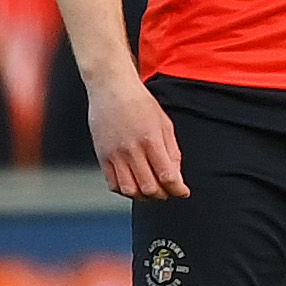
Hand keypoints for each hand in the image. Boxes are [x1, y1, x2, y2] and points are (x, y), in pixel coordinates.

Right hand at [89, 74, 184, 199]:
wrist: (112, 90)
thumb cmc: (140, 103)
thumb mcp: (164, 123)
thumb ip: (171, 150)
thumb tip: (176, 174)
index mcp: (151, 140)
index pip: (166, 175)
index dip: (177, 189)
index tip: (183, 192)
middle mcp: (131, 150)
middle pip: (148, 187)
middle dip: (163, 195)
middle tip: (169, 192)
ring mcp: (114, 155)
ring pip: (129, 190)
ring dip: (143, 196)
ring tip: (153, 191)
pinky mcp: (102, 157)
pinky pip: (112, 183)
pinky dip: (125, 190)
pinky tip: (134, 185)